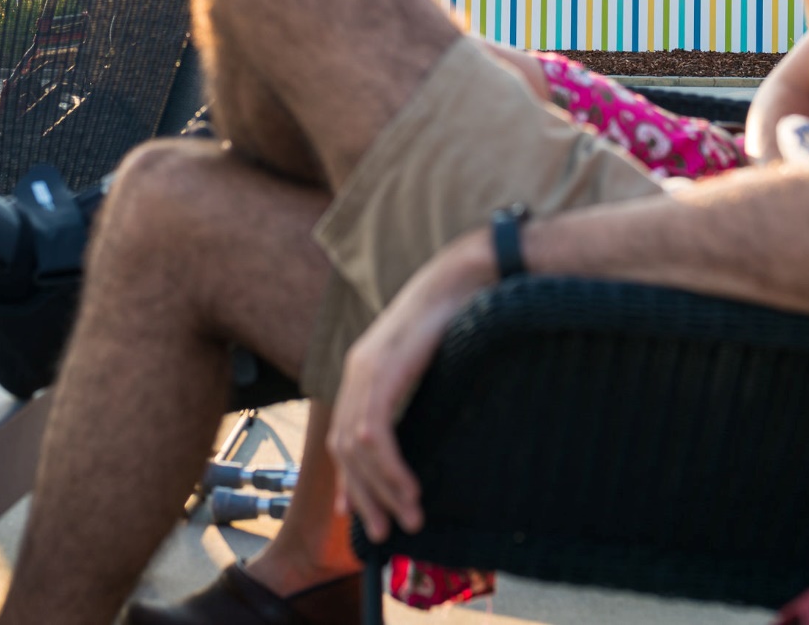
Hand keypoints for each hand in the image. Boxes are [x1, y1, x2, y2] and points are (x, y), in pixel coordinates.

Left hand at [329, 232, 493, 542]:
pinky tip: (410, 490)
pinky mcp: (384, 372)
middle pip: (344, 449)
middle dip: (363, 497)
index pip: (344, 435)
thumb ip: (413, 391)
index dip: (349, 479)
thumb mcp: (427, 361)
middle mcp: (356, 371)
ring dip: (382, 490)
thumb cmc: (456, 315)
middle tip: (385, 532)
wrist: (464, 277)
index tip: (361, 514)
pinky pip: (376, 434)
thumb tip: (418, 428)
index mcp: (363, 369)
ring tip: (409, 519)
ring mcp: (366, 370)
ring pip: (359, 449)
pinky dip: (390, 468)